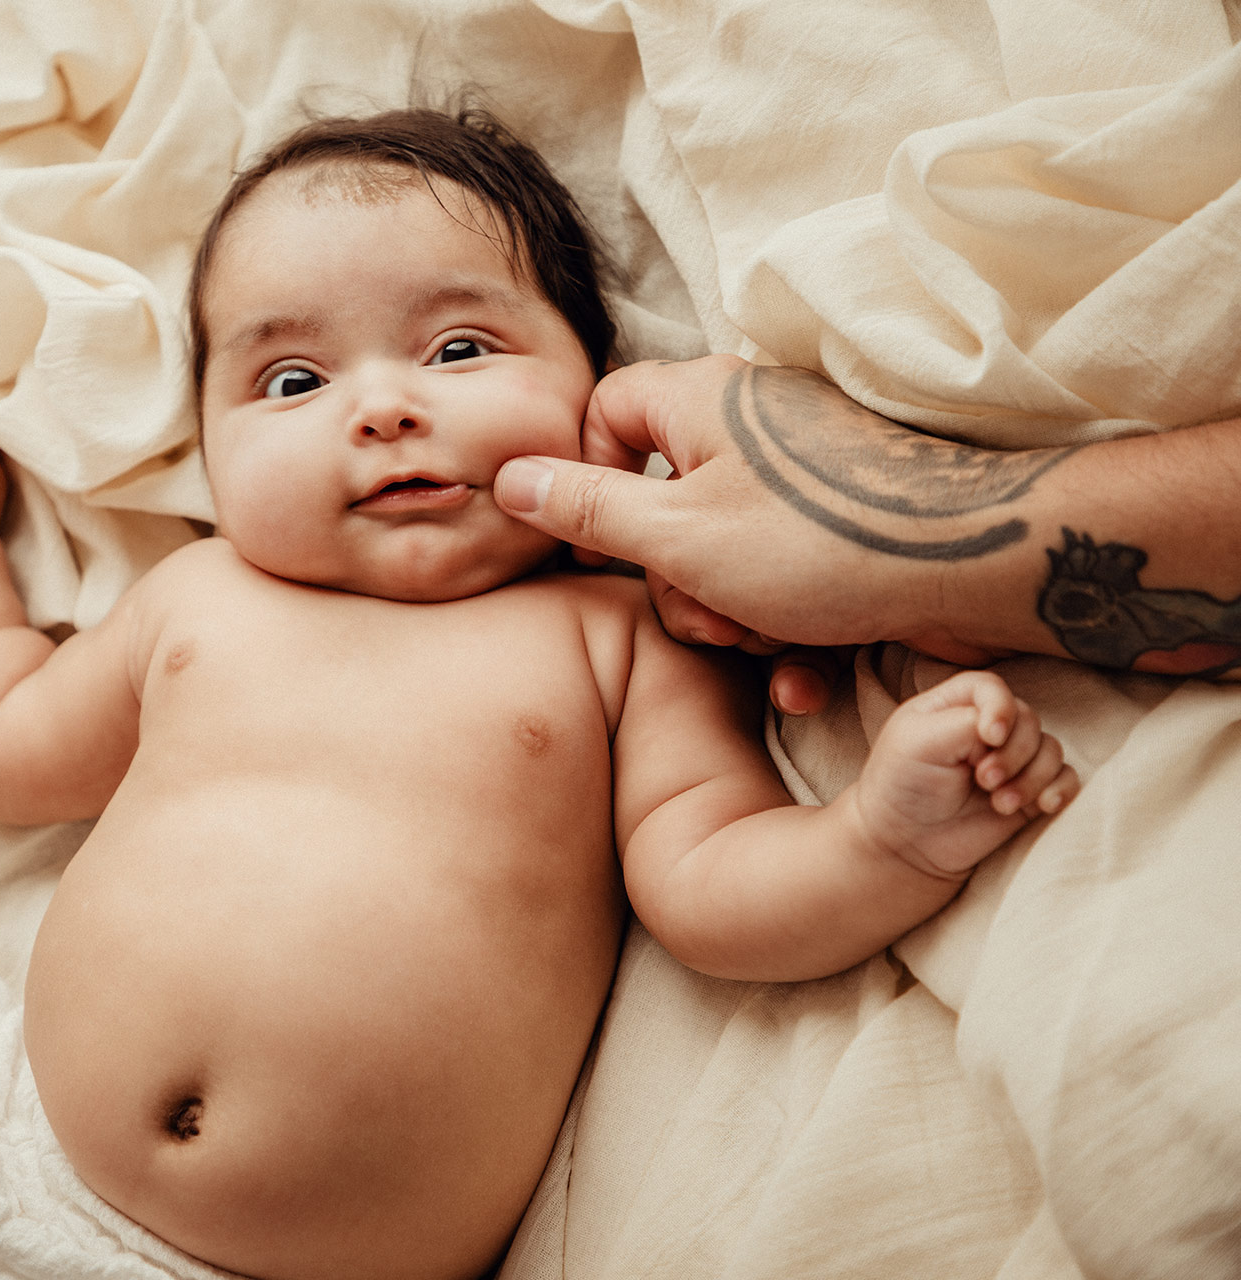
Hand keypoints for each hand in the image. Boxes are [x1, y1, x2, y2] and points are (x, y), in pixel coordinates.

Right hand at [495, 357, 1035, 693]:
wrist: (979, 567)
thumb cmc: (825, 542)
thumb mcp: (678, 535)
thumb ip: (588, 507)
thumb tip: (511, 479)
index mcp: (701, 403)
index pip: (608, 410)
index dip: (590, 478)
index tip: (605, 544)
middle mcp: (751, 427)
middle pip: (662, 496)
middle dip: (671, 577)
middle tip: (702, 612)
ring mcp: (801, 477)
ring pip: (718, 549)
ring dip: (726, 612)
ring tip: (762, 640)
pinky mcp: (841, 527)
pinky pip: (779, 572)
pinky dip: (780, 622)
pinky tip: (802, 668)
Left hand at [850, 670, 1079, 879]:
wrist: (906, 842)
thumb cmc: (902, 785)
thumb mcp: (919, 743)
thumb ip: (965, 723)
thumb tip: (1005, 730)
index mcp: (955, 706)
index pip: (991, 688)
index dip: (1000, 708)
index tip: (989, 737)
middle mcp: (987, 728)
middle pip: (1028, 719)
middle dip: (1013, 753)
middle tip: (984, 780)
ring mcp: (1012, 759)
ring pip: (1050, 750)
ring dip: (1032, 777)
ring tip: (1000, 804)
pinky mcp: (1029, 790)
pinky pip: (1066, 778)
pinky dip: (1060, 790)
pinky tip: (1043, 806)